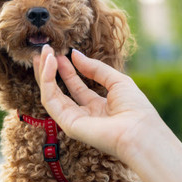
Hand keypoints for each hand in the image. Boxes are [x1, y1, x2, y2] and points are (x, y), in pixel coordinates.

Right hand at [32, 45, 161, 161]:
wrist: (140, 131)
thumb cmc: (135, 109)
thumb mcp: (117, 81)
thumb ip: (96, 69)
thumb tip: (75, 54)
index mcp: (99, 107)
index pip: (77, 87)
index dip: (67, 69)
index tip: (59, 53)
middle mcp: (84, 115)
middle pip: (60, 91)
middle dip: (51, 70)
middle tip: (45, 50)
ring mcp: (74, 121)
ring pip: (51, 95)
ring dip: (44, 73)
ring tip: (41, 54)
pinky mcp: (67, 124)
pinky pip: (50, 100)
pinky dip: (47, 81)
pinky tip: (49, 64)